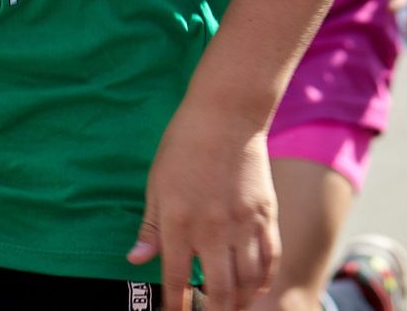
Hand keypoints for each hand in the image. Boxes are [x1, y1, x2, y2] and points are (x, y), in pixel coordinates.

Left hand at [127, 103, 275, 310]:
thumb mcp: (157, 184)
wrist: (226, 114)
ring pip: (247, 281)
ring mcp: (244, 223)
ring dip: (238, 303)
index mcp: (179, 222)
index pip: (175, 279)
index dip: (174, 306)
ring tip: (229, 308)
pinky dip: (263, 281)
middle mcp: (213, 228)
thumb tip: (136, 260)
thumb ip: (150, 227)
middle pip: (218, 290)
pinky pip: (270, 259)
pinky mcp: (267, 214)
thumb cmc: (184, 145)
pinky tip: (254, 290)